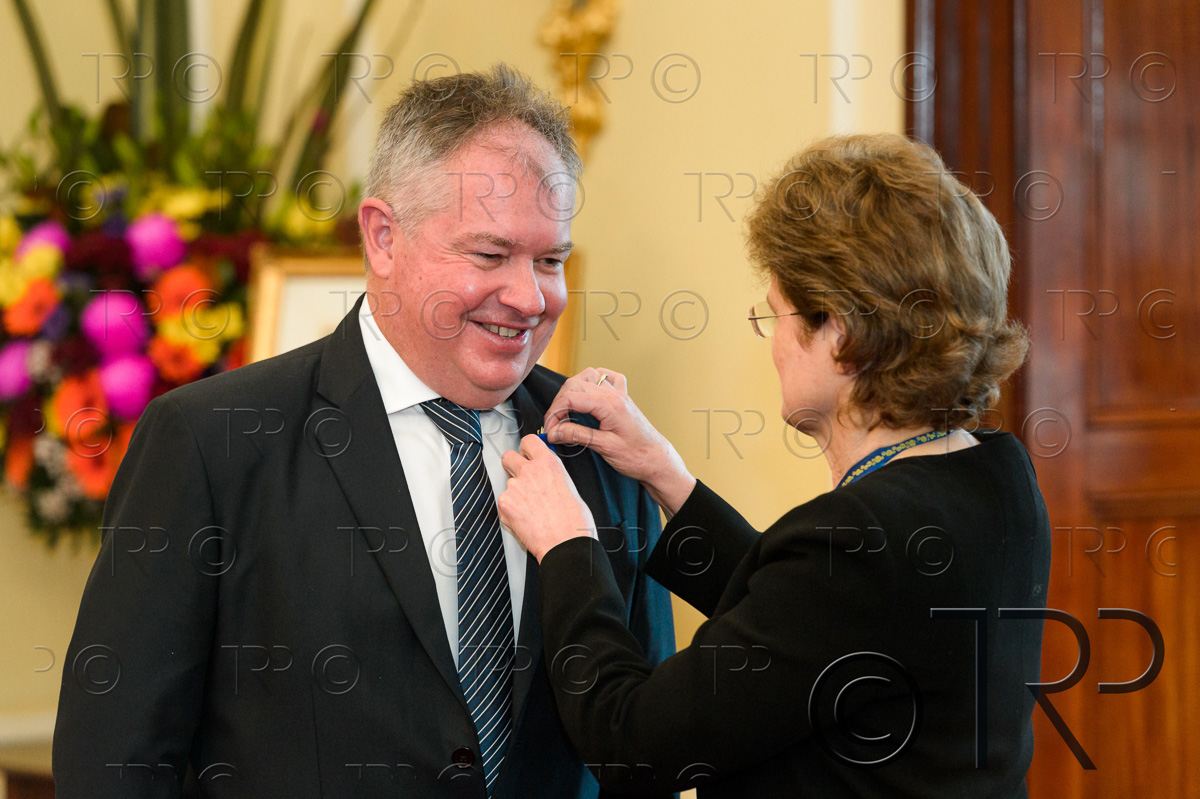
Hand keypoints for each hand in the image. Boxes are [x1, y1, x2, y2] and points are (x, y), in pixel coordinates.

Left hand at [499, 435, 596, 562]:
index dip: (526, 449)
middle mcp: (529, 471)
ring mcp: (514, 487)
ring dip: (515, 493)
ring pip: (507, 483)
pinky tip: (525, 519)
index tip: (527, 454)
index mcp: (548, 463)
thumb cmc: (574, 521)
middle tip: (522, 478)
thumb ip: (551, 474)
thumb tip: (545, 473)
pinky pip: (504, 502)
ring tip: (531, 509)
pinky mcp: (505, 504)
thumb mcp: (569, 486)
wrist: (565, 543)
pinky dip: (511, 510)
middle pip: (508, 456)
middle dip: (512, 466)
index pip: (528, 441)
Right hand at [543, 367, 695, 515]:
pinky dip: (593, 380)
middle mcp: (614, 394)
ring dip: (573, 390)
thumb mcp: (604, 447)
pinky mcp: (622, 398)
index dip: (554, 413)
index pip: (571, 397)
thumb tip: (553, 431)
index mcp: (610, 405)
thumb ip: (577, 435)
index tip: (549, 429)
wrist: (658, 460)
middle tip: (555, 425)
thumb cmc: (637, 456)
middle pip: (575, 384)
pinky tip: (588, 393)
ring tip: (567, 410)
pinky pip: (606, 377)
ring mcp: (619, 393)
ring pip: (588, 376)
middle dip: (559, 403)